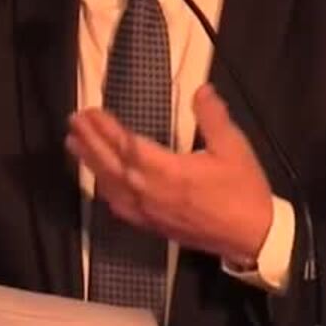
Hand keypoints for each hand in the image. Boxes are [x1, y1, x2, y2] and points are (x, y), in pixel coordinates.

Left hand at [65, 84, 273, 261]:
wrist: (253, 236)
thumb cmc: (243, 189)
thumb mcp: (234, 147)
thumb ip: (213, 116)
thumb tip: (201, 89)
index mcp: (169, 172)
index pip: (128, 146)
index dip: (107, 128)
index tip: (91, 111)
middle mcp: (151, 193)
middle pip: (112, 165)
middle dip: (90, 142)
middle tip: (73, 121)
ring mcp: (149, 212)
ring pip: (111, 186)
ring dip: (91, 164)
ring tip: (74, 144)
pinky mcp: (153, 225)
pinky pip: (120, 207)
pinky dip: (105, 190)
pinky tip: (99, 182)